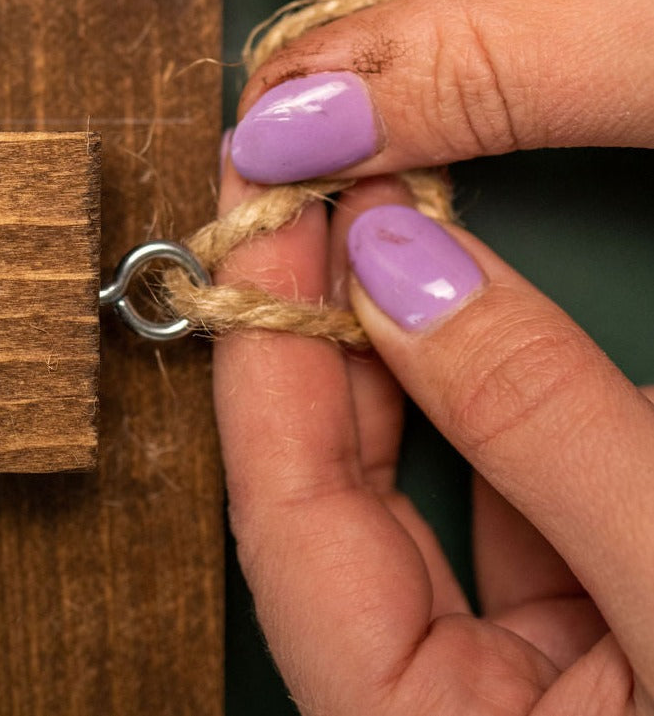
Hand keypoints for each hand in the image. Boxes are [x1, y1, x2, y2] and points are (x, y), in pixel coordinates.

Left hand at [216, 160, 653, 713]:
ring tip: (375, 221)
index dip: (264, 348)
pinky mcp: (598, 635)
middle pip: (333, 490)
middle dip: (318, 328)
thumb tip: (393, 267)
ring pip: (421, 483)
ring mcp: (519, 677)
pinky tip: (470, 301)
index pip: (284, 516)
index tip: (261, 213)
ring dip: (402, 346)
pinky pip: (518, 498)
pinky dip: (500, 396)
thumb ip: (537, 425)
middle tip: (302, 196)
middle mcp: (444, 709)